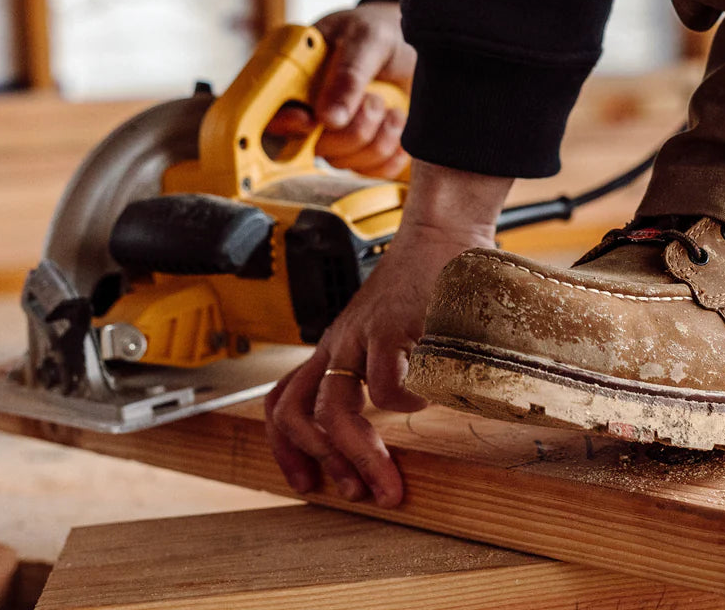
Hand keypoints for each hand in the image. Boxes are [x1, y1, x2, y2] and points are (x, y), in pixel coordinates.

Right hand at [265, 2, 415, 177]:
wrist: (415, 45)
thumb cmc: (380, 32)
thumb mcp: (366, 38)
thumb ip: (348, 74)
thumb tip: (327, 118)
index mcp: (296, 79)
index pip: (273, 115)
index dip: (288, 125)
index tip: (312, 120)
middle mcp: (310, 113)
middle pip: (315, 148)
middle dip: (354, 127)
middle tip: (374, 98)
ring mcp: (335, 137)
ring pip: (345, 163)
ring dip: (378, 137)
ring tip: (390, 107)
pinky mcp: (364, 153)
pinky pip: (373, 173)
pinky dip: (392, 153)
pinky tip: (398, 126)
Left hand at [265, 161, 512, 507]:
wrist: (441, 231)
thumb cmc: (424, 281)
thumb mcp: (391, 327)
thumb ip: (389, 363)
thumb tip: (402, 410)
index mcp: (334, 345)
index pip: (283, 401)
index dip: (286, 449)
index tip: (310, 483)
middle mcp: (337, 341)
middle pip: (298, 414)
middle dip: (323, 464)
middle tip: (357, 494)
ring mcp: (359, 333)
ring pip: (334, 410)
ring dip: (361, 455)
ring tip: (389, 480)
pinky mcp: (389, 325)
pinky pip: (385, 385)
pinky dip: (405, 406)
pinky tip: (426, 400)